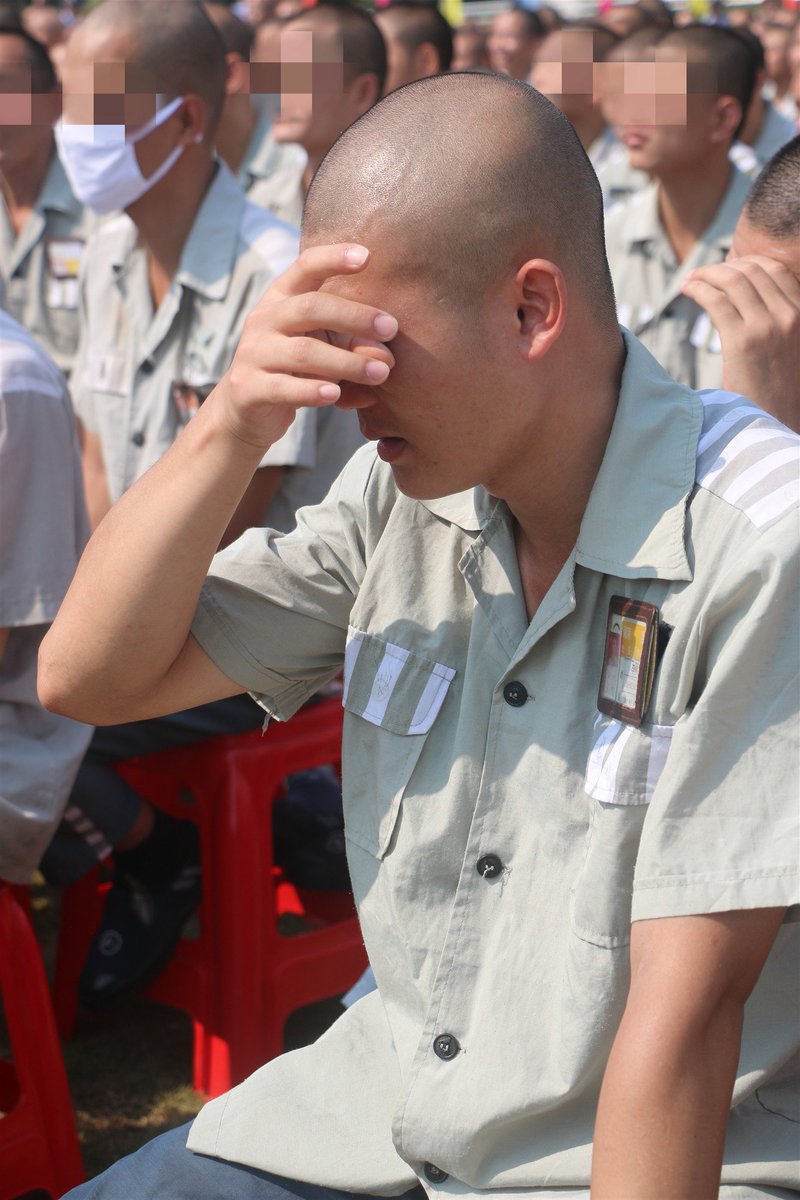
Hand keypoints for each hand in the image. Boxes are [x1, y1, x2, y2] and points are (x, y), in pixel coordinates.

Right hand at [212, 243, 397, 449]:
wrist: (245, 410)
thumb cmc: (293, 372)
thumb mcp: (324, 351)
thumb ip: (354, 347)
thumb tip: (387, 357)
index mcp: (282, 299)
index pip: (305, 267)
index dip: (333, 258)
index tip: (367, 256)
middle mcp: (264, 319)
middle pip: (311, 307)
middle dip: (355, 316)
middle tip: (391, 329)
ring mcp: (253, 353)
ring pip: (303, 351)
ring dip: (347, 362)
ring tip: (380, 373)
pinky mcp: (249, 388)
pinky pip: (285, 388)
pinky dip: (312, 391)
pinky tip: (335, 394)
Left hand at [681, 255, 799, 431]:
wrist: (777, 424)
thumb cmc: (776, 392)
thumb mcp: (787, 347)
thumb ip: (775, 321)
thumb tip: (742, 299)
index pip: (775, 269)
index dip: (746, 263)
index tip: (726, 269)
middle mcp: (789, 316)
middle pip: (751, 270)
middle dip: (722, 266)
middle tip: (702, 275)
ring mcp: (767, 327)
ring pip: (732, 279)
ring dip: (705, 274)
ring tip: (690, 281)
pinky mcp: (742, 342)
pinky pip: (716, 301)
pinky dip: (698, 288)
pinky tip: (687, 290)